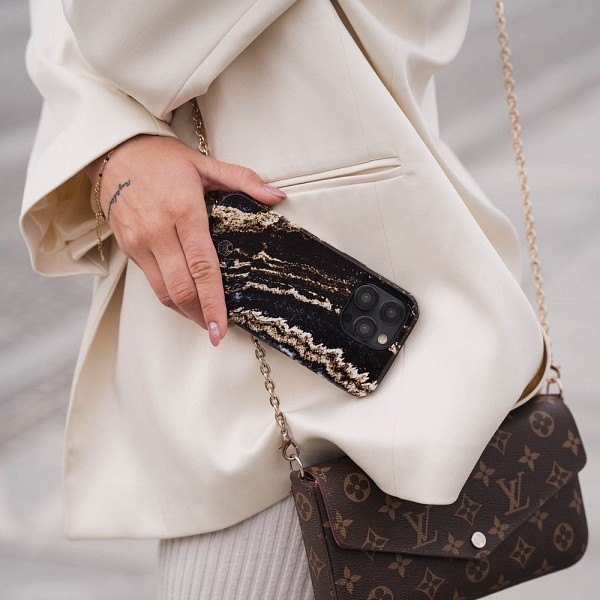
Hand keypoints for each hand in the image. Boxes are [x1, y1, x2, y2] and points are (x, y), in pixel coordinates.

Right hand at [86, 134, 285, 345]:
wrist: (114, 149)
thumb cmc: (162, 158)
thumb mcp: (205, 164)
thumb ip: (244, 181)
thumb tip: (277, 196)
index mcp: (183, 212)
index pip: (202, 267)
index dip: (213, 301)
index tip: (221, 327)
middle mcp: (158, 231)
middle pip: (181, 288)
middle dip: (199, 315)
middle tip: (216, 331)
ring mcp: (139, 241)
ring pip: (162, 291)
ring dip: (183, 311)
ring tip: (202, 319)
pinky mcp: (127, 246)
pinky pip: (150, 281)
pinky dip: (168, 295)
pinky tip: (183, 298)